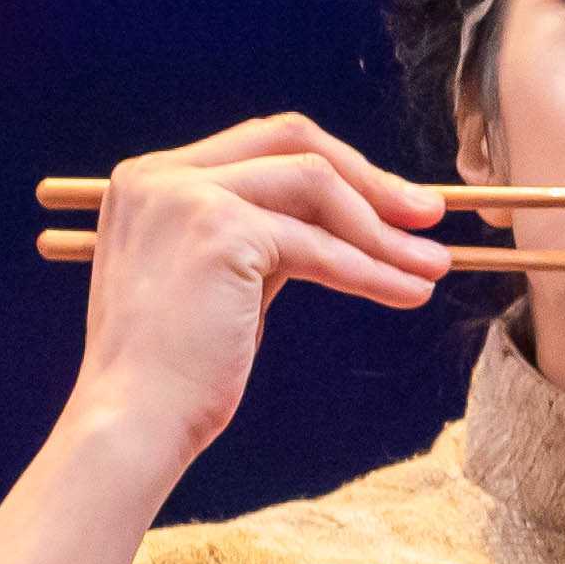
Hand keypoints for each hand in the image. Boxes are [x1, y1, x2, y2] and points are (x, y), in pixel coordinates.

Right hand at [62, 113, 452, 475]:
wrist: (132, 422)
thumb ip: (260, 240)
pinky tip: (406, 291)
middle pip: (291, 141)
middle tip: (428, 217)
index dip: (336, 168)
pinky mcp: (218, 229)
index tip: (391, 204)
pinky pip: (319, 245)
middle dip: (368, 178)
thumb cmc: (174, 374)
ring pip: (316, 185)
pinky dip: (370, 269)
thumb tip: (344, 226)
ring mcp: (186, 195)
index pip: (262, 146)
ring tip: (431, 267)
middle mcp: (161, 175)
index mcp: (152, 181)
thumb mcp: (216, 283)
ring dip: (382, 231)